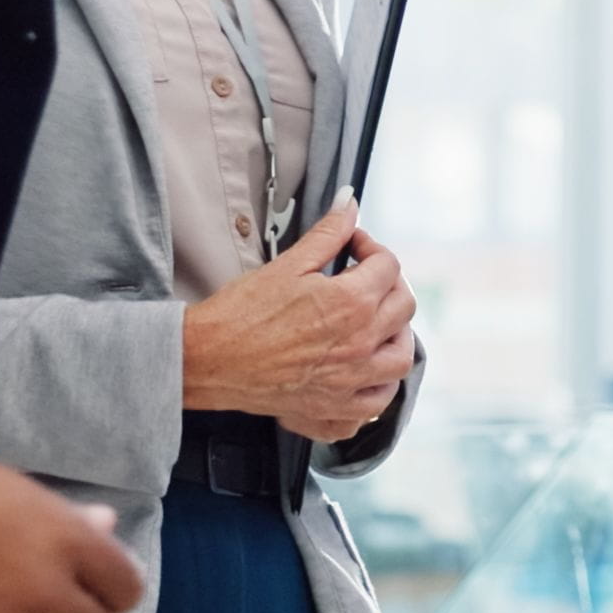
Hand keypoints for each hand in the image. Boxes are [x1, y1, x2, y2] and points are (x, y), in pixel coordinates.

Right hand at [183, 198, 417, 440]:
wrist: (208, 359)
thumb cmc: (241, 313)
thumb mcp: (287, 265)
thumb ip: (328, 233)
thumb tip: (348, 204)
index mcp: (351, 303)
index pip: (388, 266)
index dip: (370, 247)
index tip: (353, 247)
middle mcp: (360, 344)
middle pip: (404, 307)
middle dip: (389, 284)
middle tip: (365, 278)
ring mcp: (350, 381)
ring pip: (400, 358)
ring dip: (396, 335)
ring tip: (376, 323)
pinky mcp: (334, 408)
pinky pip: (376, 403)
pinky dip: (380, 387)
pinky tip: (366, 371)